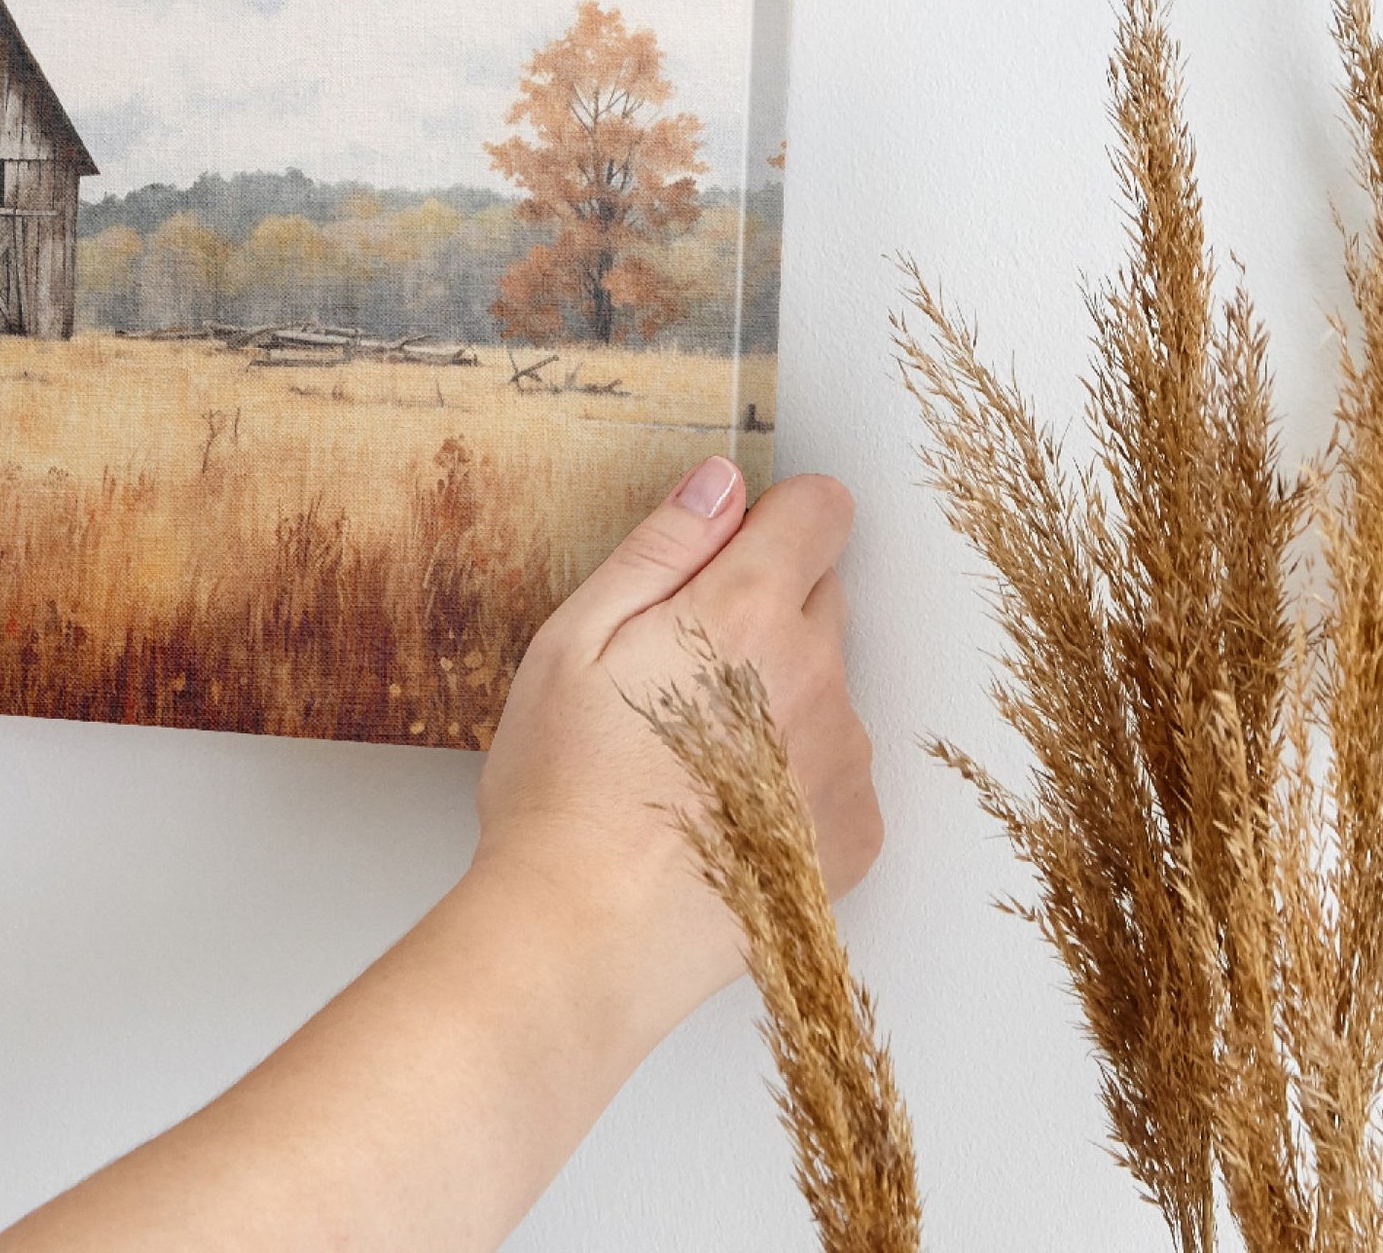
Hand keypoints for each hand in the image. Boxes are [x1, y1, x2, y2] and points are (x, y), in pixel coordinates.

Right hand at [474, 459, 881, 1042]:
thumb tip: (721, 483)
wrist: (586, 936)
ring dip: (777, 695)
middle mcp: (819, 676)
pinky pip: (835, 767)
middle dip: (762, 609)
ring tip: (687, 755)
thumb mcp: (575, 639)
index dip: (772, 518)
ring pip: (825, 684)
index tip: (725, 553)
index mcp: (748, 612)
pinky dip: (792, 774)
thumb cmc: (564, 788)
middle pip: (822, 595)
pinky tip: (721, 807)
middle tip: (675, 670)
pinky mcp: (854, 833)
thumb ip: (662, 547)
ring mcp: (844, 760)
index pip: (821, 510)